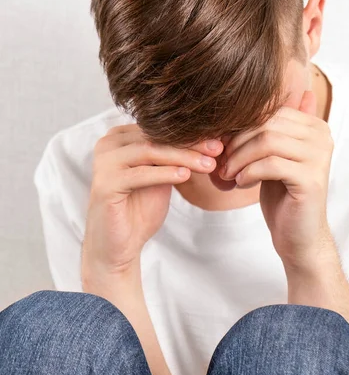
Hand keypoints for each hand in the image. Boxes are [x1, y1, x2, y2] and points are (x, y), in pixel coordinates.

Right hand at [82, 124, 222, 277]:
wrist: (120, 245)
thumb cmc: (139, 210)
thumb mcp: (162, 176)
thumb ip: (175, 156)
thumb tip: (210, 138)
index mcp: (120, 137)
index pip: (159, 129)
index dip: (190, 135)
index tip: (218, 141)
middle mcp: (107, 144)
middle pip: (155, 137)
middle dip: (189, 144)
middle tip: (217, 150)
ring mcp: (103, 163)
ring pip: (149, 152)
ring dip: (183, 157)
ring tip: (208, 164)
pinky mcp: (104, 184)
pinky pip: (140, 174)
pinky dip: (165, 173)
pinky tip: (186, 176)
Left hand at [219, 91, 334, 268]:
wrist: (299, 236)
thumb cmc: (283, 195)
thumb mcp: (273, 156)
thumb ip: (272, 129)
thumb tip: (258, 103)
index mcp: (314, 126)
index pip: (269, 111)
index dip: (240, 127)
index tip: (224, 146)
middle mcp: (321, 136)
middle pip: (266, 123)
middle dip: (237, 142)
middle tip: (222, 163)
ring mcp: (319, 157)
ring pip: (266, 141)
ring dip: (239, 158)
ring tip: (229, 174)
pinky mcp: (311, 179)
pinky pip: (270, 164)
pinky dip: (248, 172)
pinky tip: (241, 183)